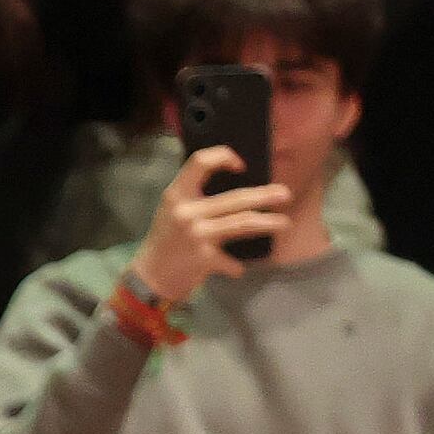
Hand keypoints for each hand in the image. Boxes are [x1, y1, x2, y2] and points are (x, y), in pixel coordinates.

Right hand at [128, 143, 292, 308]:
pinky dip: (235, 266)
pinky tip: (238, 269)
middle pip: (235, 198)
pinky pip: (230, 260)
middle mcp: (186, 212)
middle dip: (264, 196)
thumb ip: (194, 196)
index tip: (241, 166)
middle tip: (285, 195)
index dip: (223, 157)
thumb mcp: (172, 211)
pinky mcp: (203, 258)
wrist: (149, 277)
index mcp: (177, 194)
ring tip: (284, 223)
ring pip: (242, 223)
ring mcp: (196, 235)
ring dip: (266, 223)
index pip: (201, 162)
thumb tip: (236, 185)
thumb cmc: (166, 241)